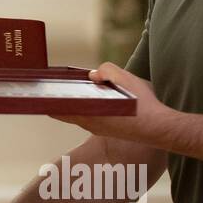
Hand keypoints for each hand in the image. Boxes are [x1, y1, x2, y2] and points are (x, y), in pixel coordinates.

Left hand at [51, 62, 166, 141]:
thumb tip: (94, 75)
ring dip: (76, 102)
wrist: (161, 128)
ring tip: (80, 87)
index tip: (41, 91)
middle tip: (58, 86)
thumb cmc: (142, 105)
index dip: (48, 99)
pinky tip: (98, 97)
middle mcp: (88, 124)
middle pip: (65, 111)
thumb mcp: (125, 79)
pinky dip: (89, 107)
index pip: (56, 109)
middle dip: (60, 99)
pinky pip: (90, 117)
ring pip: (78, 114)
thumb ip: (106, 71)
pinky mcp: (108, 131)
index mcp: (86, 114)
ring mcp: (98, 129)